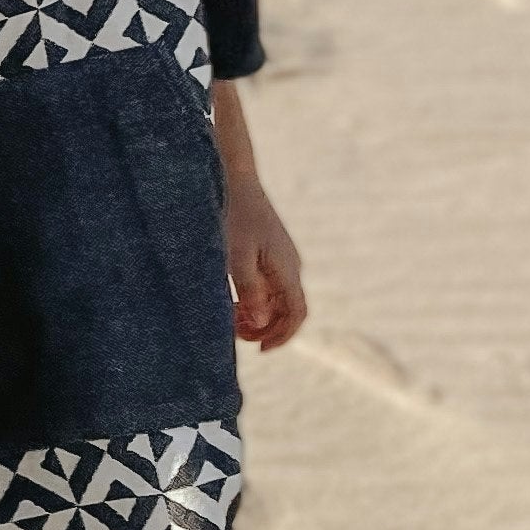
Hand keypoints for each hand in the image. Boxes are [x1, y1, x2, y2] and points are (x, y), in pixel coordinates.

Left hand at [226, 176, 307, 350]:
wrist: (234, 180)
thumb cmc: (232, 216)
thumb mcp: (234, 256)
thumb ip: (249, 290)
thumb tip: (260, 323)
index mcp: (286, 269)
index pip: (296, 313)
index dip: (282, 335)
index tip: (260, 349)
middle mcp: (290, 266)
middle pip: (287, 310)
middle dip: (266, 328)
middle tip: (238, 336)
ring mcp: (281, 260)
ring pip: (277, 300)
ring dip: (259, 315)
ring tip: (232, 320)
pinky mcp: (270, 253)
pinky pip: (269, 286)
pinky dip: (255, 300)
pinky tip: (234, 302)